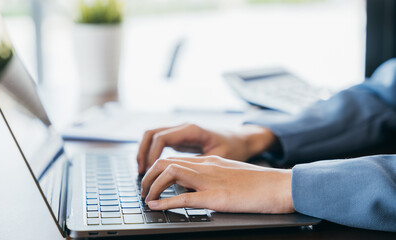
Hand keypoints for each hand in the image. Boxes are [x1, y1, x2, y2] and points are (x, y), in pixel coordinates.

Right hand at [136, 123, 275, 173]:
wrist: (241, 139)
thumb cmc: (233, 148)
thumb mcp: (218, 159)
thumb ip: (199, 167)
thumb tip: (180, 182)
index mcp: (191, 130)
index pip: (161, 138)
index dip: (151, 155)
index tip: (148, 171)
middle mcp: (183, 128)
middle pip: (151, 133)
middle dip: (142, 152)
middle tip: (141, 173)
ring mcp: (180, 132)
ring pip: (152, 136)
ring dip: (144, 152)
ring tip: (142, 172)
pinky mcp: (180, 139)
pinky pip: (159, 142)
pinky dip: (151, 153)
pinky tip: (152, 168)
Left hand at [141, 156, 294, 213]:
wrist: (280, 185)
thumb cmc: (259, 183)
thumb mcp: (231, 174)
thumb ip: (212, 177)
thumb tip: (194, 188)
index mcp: (210, 161)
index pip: (175, 158)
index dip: (157, 169)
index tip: (151, 181)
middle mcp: (206, 166)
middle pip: (166, 161)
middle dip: (148, 175)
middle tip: (143, 190)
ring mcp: (210, 180)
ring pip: (170, 173)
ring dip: (152, 186)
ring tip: (146, 198)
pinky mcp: (216, 196)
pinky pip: (184, 197)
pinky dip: (165, 201)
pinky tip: (155, 205)